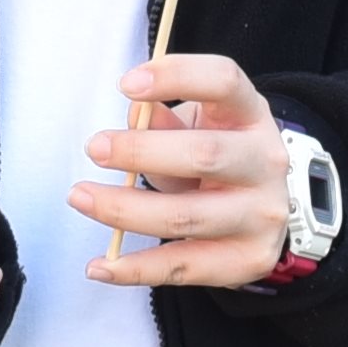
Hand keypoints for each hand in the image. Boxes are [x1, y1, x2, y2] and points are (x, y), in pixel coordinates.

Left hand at [77, 52, 288, 287]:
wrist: (264, 206)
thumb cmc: (216, 154)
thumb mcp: (198, 125)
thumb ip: (165, 121)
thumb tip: (133, 118)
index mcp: (252, 115)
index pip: (225, 81)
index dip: (177, 77)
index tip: (126, 84)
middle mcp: (266, 162)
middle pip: (204, 154)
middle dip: (141, 151)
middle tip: (95, 148)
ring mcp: (263, 215)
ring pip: (186, 216)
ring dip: (124, 210)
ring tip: (81, 197)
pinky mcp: (249, 259)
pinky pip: (182, 267)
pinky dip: (134, 269)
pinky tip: (99, 266)